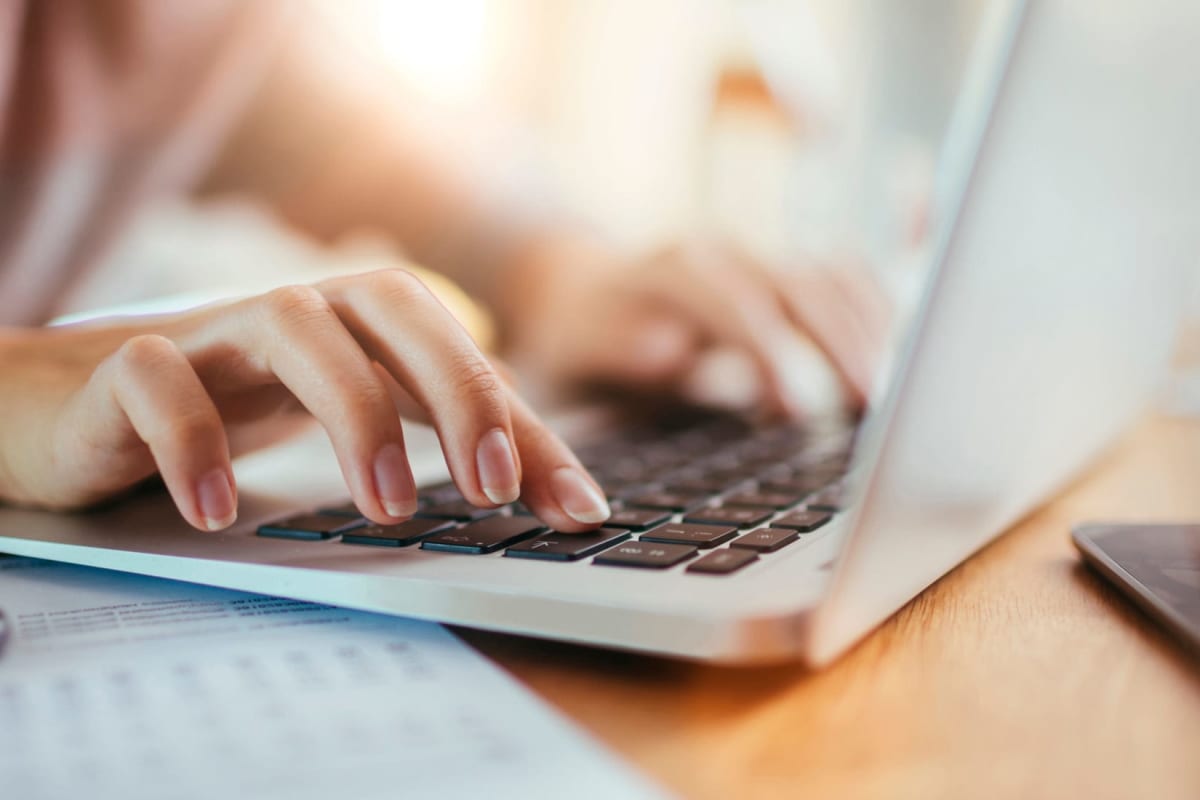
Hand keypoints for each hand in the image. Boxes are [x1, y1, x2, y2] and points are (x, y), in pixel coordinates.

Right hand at [0, 270, 610, 531]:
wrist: (69, 405)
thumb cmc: (232, 409)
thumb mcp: (350, 426)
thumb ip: (450, 451)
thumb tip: (570, 502)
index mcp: (358, 325)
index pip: (461, 354)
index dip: (526, 426)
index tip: (576, 509)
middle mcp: (299, 312)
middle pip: (391, 303)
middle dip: (455, 388)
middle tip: (490, 489)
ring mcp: (212, 331)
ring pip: (288, 322)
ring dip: (351, 412)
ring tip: (388, 509)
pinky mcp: (123, 367)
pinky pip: (157, 378)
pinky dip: (193, 439)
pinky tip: (221, 511)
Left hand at [502, 239, 890, 415]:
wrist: (575, 292)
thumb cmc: (577, 340)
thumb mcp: (577, 350)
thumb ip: (620, 349)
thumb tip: (673, 350)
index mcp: (670, 270)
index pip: (735, 302)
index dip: (770, 352)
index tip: (796, 406)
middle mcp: (721, 253)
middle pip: (800, 283)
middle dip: (841, 341)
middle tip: (875, 404)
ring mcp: (756, 258)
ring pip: (832, 276)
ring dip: (871, 329)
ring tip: (898, 390)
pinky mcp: (780, 274)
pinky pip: (844, 277)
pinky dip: (879, 309)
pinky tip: (906, 349)